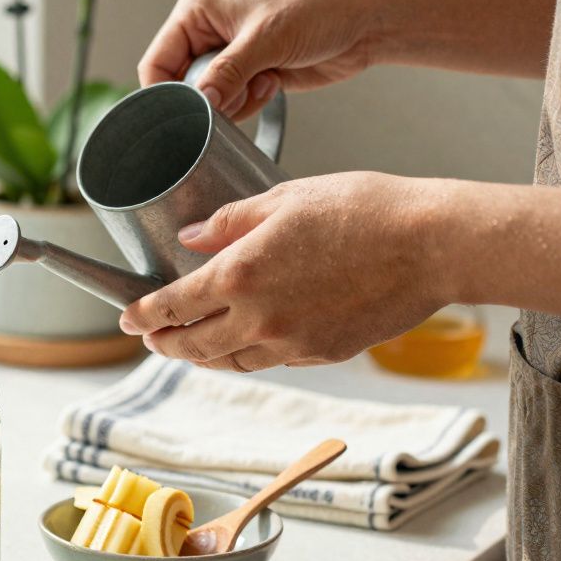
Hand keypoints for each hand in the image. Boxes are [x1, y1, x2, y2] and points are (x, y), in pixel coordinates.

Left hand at [118, 173, 447, 371]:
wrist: (432, 245)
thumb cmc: (363, 209)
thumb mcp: (285, 198)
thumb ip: (229, 223)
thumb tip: (191, 239)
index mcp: (240, 275)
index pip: (173, 306)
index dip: (143, 315)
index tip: (128, 317)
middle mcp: (259, 318)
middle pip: (193, 346)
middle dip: (164, 343)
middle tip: (151, 338)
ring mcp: (291, 342)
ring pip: (229, 361)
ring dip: (202, 356)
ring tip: (189, 344)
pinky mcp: (322, 352)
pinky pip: (269, 361)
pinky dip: (245, 355)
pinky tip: (242, 341)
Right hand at [139, 0, 383, 119]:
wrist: (363, 23)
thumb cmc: (318, 8)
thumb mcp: (266, 40)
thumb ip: (226, 73)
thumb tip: (199, 100)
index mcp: (197, 10)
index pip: (157, 61)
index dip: (168, 91)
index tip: (190, 109)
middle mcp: (206, 31)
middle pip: (180, 85)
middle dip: (209, 97)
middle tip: (237, 92)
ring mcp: (227, 54)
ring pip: (206, 99)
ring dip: (234, 101)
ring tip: (263, 80)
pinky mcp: (247, 73)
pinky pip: (230, 104)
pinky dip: (248, 103)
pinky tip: (273, 82)